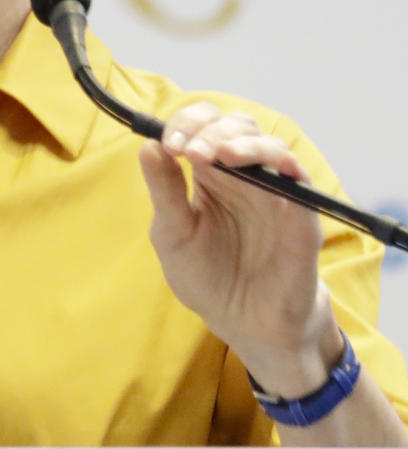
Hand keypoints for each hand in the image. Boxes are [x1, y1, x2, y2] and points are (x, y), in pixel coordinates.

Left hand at [138, 103, 342, 394]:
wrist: (246, 323)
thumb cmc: (208, 279)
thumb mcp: (174, 236)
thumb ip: (165, 192)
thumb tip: (148, 146)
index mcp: (208, 176)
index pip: (199, 128)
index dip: (185, 124)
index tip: (170, 143)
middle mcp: (241, 175)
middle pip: (233, 124)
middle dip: (209, 128)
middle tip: (190, 151)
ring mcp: (273, 189)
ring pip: (265, 142)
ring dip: (240, 141)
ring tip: (217, 156)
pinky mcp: (300, 210)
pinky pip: (297, 173)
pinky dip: (280, 161)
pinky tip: (260, 167)